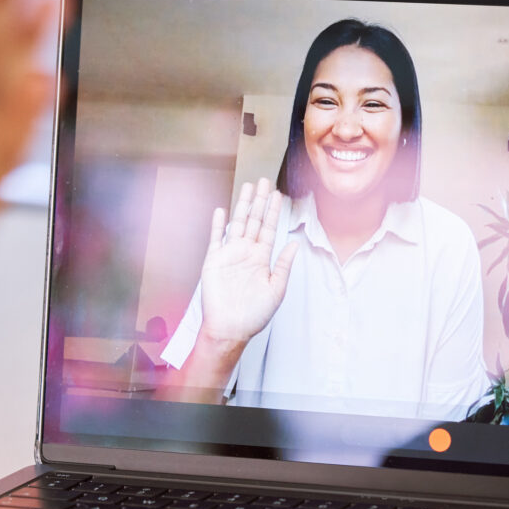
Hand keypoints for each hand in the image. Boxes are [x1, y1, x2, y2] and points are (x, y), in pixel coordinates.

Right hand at [197, 178, 299, 347]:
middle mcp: (246, 253)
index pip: (269, 229)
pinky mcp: (214, 260)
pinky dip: (218, 224)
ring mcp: (230, 254)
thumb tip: (294, 243)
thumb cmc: (254, 314)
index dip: (274, 211)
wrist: (230, 328)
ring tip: (248, 187)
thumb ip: (284, 265)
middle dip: (259, 201)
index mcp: (262, 259)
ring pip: (237, 223)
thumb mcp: (276, 289)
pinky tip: (222, 210)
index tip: (278, 195)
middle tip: (264, 181)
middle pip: (254, 220)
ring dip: (243, 205)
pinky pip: (216, 238)